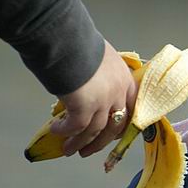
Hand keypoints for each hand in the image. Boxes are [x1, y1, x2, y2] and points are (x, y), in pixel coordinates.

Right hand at [50, 41, 136, 157]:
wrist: (65, 37)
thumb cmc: (76, 41)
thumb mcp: (97, 58)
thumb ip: (97, 75)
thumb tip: (84, 85)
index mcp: (124, 78)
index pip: (132, 108)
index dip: (122, 125)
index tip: (112, 136)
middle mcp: (118, 91)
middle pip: (116, 125)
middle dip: (100, 141)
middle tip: (87, 150)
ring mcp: (104, 100)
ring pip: (95, 130)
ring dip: (80, 142)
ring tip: (68, 150)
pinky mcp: (85, 106)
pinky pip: (76, 127)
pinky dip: (65, 131)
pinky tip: (56, 131)